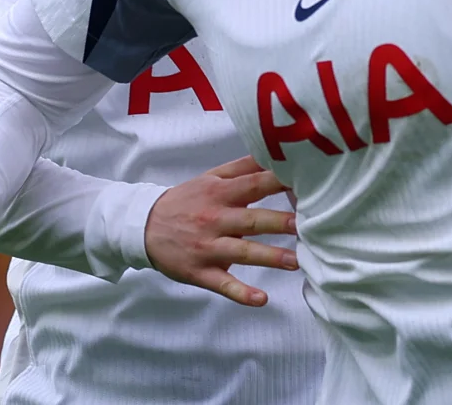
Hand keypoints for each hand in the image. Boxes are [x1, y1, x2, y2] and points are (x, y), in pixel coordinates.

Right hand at [145, 156, 299, 306]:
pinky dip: (241, 293)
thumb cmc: (185, 201)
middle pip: (252, 220)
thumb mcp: (210, 178)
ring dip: (269, 257)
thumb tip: (271, 152)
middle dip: (279, 222)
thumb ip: (242, 166)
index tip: (308, 183)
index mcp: (220, 193)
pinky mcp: (200, 272)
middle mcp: (215, 219)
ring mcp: (207, 247)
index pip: (255, 185)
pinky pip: (223, 284)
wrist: (142, 227)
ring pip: (242, 252)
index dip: (280, 183)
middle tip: (308, 224)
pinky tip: (261, 299)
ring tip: (296, 262)